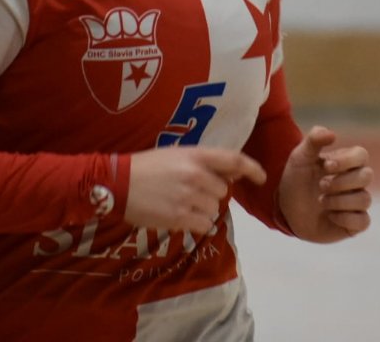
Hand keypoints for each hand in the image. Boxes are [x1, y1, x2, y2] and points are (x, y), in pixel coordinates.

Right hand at [123, 147, 265, 234]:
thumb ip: (203, 163)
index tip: (262, 178)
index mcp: (196, 155)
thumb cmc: (147, 167)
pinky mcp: (179, 217)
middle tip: (191, 192)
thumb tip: (230, 178)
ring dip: (203, 210)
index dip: (252, 169)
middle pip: (223, 191)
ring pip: (213, 210)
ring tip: (181, 203)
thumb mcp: (177, 155)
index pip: (234, 160)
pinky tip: (180, 216)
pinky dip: (196, 224)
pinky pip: (203, 225)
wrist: (118, 183)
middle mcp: (196, 175)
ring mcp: (188, 197)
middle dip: (212, 194)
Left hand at [278, 126, 372, 242]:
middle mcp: (355, 182)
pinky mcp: (353, 224)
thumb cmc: (297, 179)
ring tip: (321, 201)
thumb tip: (332, 134)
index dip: (347, 161)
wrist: (286, 209)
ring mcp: (356, 203)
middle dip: (341, 182)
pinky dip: (345, 218)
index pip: (361, 155)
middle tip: (321, 185)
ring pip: (365, 199)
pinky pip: (363, 221)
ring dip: (339, 201)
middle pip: (366, 176)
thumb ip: (314, 140)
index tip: (326, 166)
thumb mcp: (300, 157)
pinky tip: (330, 215)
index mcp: (346, 163)